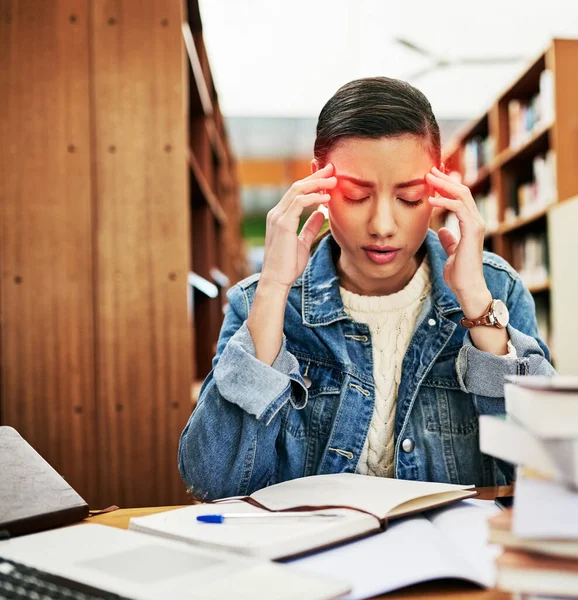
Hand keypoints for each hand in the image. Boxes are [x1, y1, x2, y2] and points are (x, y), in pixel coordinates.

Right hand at [260, 164, 336, 290]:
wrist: (277, 280)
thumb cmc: (288, 265)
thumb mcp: (303, 242)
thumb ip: (310, 226)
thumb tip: (321, 213)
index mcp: (280, 216)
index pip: (297, 192)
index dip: (313, 182)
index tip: (329, 176)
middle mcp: (276, 213)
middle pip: (297, 186)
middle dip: (316, 176)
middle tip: (333, 169)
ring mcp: (278, 217)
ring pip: (298, 190)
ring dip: (317, 183)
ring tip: (334, 180)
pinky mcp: (283, 224)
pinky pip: (298, 202)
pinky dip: (313, 197)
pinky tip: (326, 198)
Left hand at [425, 167, 490, 316]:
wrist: (467, 288)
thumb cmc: (459, 274)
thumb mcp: (451, 253)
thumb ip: (449, 240)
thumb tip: (442, 231)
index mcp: (470, 224)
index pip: (460, 198)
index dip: (447, 186)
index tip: (432, 178)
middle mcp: (475, 221)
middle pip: (461, 191)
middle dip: (445, 179)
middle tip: (429, 170)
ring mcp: (475, 225)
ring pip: (461, 195)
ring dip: (444, 185)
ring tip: (428, 178)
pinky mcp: (472, 231)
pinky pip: (459, 209)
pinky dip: (444, 202)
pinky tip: (430, 200)